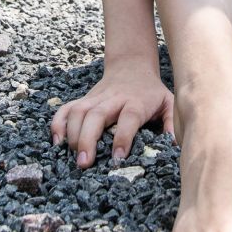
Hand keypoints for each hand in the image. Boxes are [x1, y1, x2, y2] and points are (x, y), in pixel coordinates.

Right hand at [51, 60, 173, 167]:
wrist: (132, 67)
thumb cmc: (152, 92)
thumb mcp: (169, 102)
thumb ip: (171, 122)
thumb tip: (174, 146)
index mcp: (135, 102)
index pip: (128, 118)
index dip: (123, 137)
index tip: (118, 157)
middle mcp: (113, 99)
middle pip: (96, 115)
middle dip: (88, 139)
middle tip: (84, 163)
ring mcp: (95, 98)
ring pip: (78, 112)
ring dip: (72, 133)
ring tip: (72, 157)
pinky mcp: (84, 99)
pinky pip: (66, 109)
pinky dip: (58, 123)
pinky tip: (57, 142)